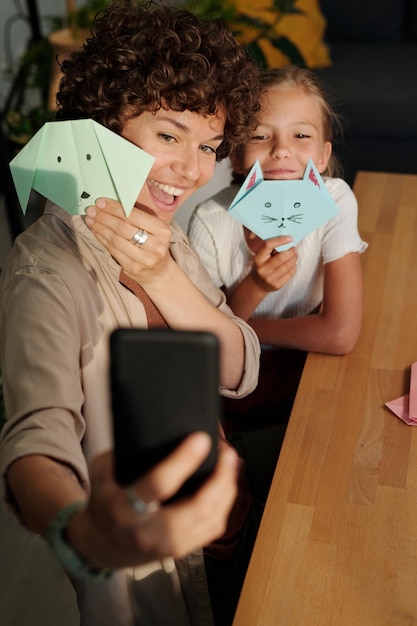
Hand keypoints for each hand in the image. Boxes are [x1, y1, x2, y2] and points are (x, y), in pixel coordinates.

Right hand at [68, 433, 239, 568]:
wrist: (99, 546)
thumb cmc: (103, 501)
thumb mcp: (103, 472)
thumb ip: (125, 453)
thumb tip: (158, 430)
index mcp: (124, 507)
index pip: (159, 484)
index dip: (184, 461)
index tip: (202, 440)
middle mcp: (147, 531)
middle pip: (196, 508)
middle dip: (220, 478)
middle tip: (228, 452)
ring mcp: (166, 545)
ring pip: (209, 520)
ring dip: (227, 489)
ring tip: (231, 464)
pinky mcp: (179, 551)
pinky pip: (212, 530)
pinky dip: (224, 505)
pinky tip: (226, 486)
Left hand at [85, 198, 171, 284]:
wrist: (159, 272)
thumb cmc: (154, 245)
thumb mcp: (154, 228)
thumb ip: (137, 216)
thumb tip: (110, 204)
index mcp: (162, 230)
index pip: (134, 215)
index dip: (115, 208)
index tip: (101, 202)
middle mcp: (156, 246)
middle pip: (123, 228)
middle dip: (104, 217)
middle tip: (92, 210)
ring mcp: (144, 259)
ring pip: (116, 240)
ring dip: (100, 228)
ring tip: (91, 219)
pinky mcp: (132, 268)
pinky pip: (113, 250)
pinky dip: (102, 239)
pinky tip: (96, 231)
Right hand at [250, 234, 297, 292]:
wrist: (257, 284)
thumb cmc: (262, 266)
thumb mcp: (261, 257)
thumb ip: (271, 249)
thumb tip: (288, 242)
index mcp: (258, 259)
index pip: (268, 245)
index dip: (280, 240)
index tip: (290, 238)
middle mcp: (262, 269)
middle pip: (281, 257)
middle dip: (291, 251)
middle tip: (294, 248)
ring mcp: (269, 278)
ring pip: (288, 265)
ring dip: (294, 258)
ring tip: (295, 255)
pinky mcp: (277, 285)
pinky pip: (290, 273)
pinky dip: (293, 266)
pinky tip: (292, 264)